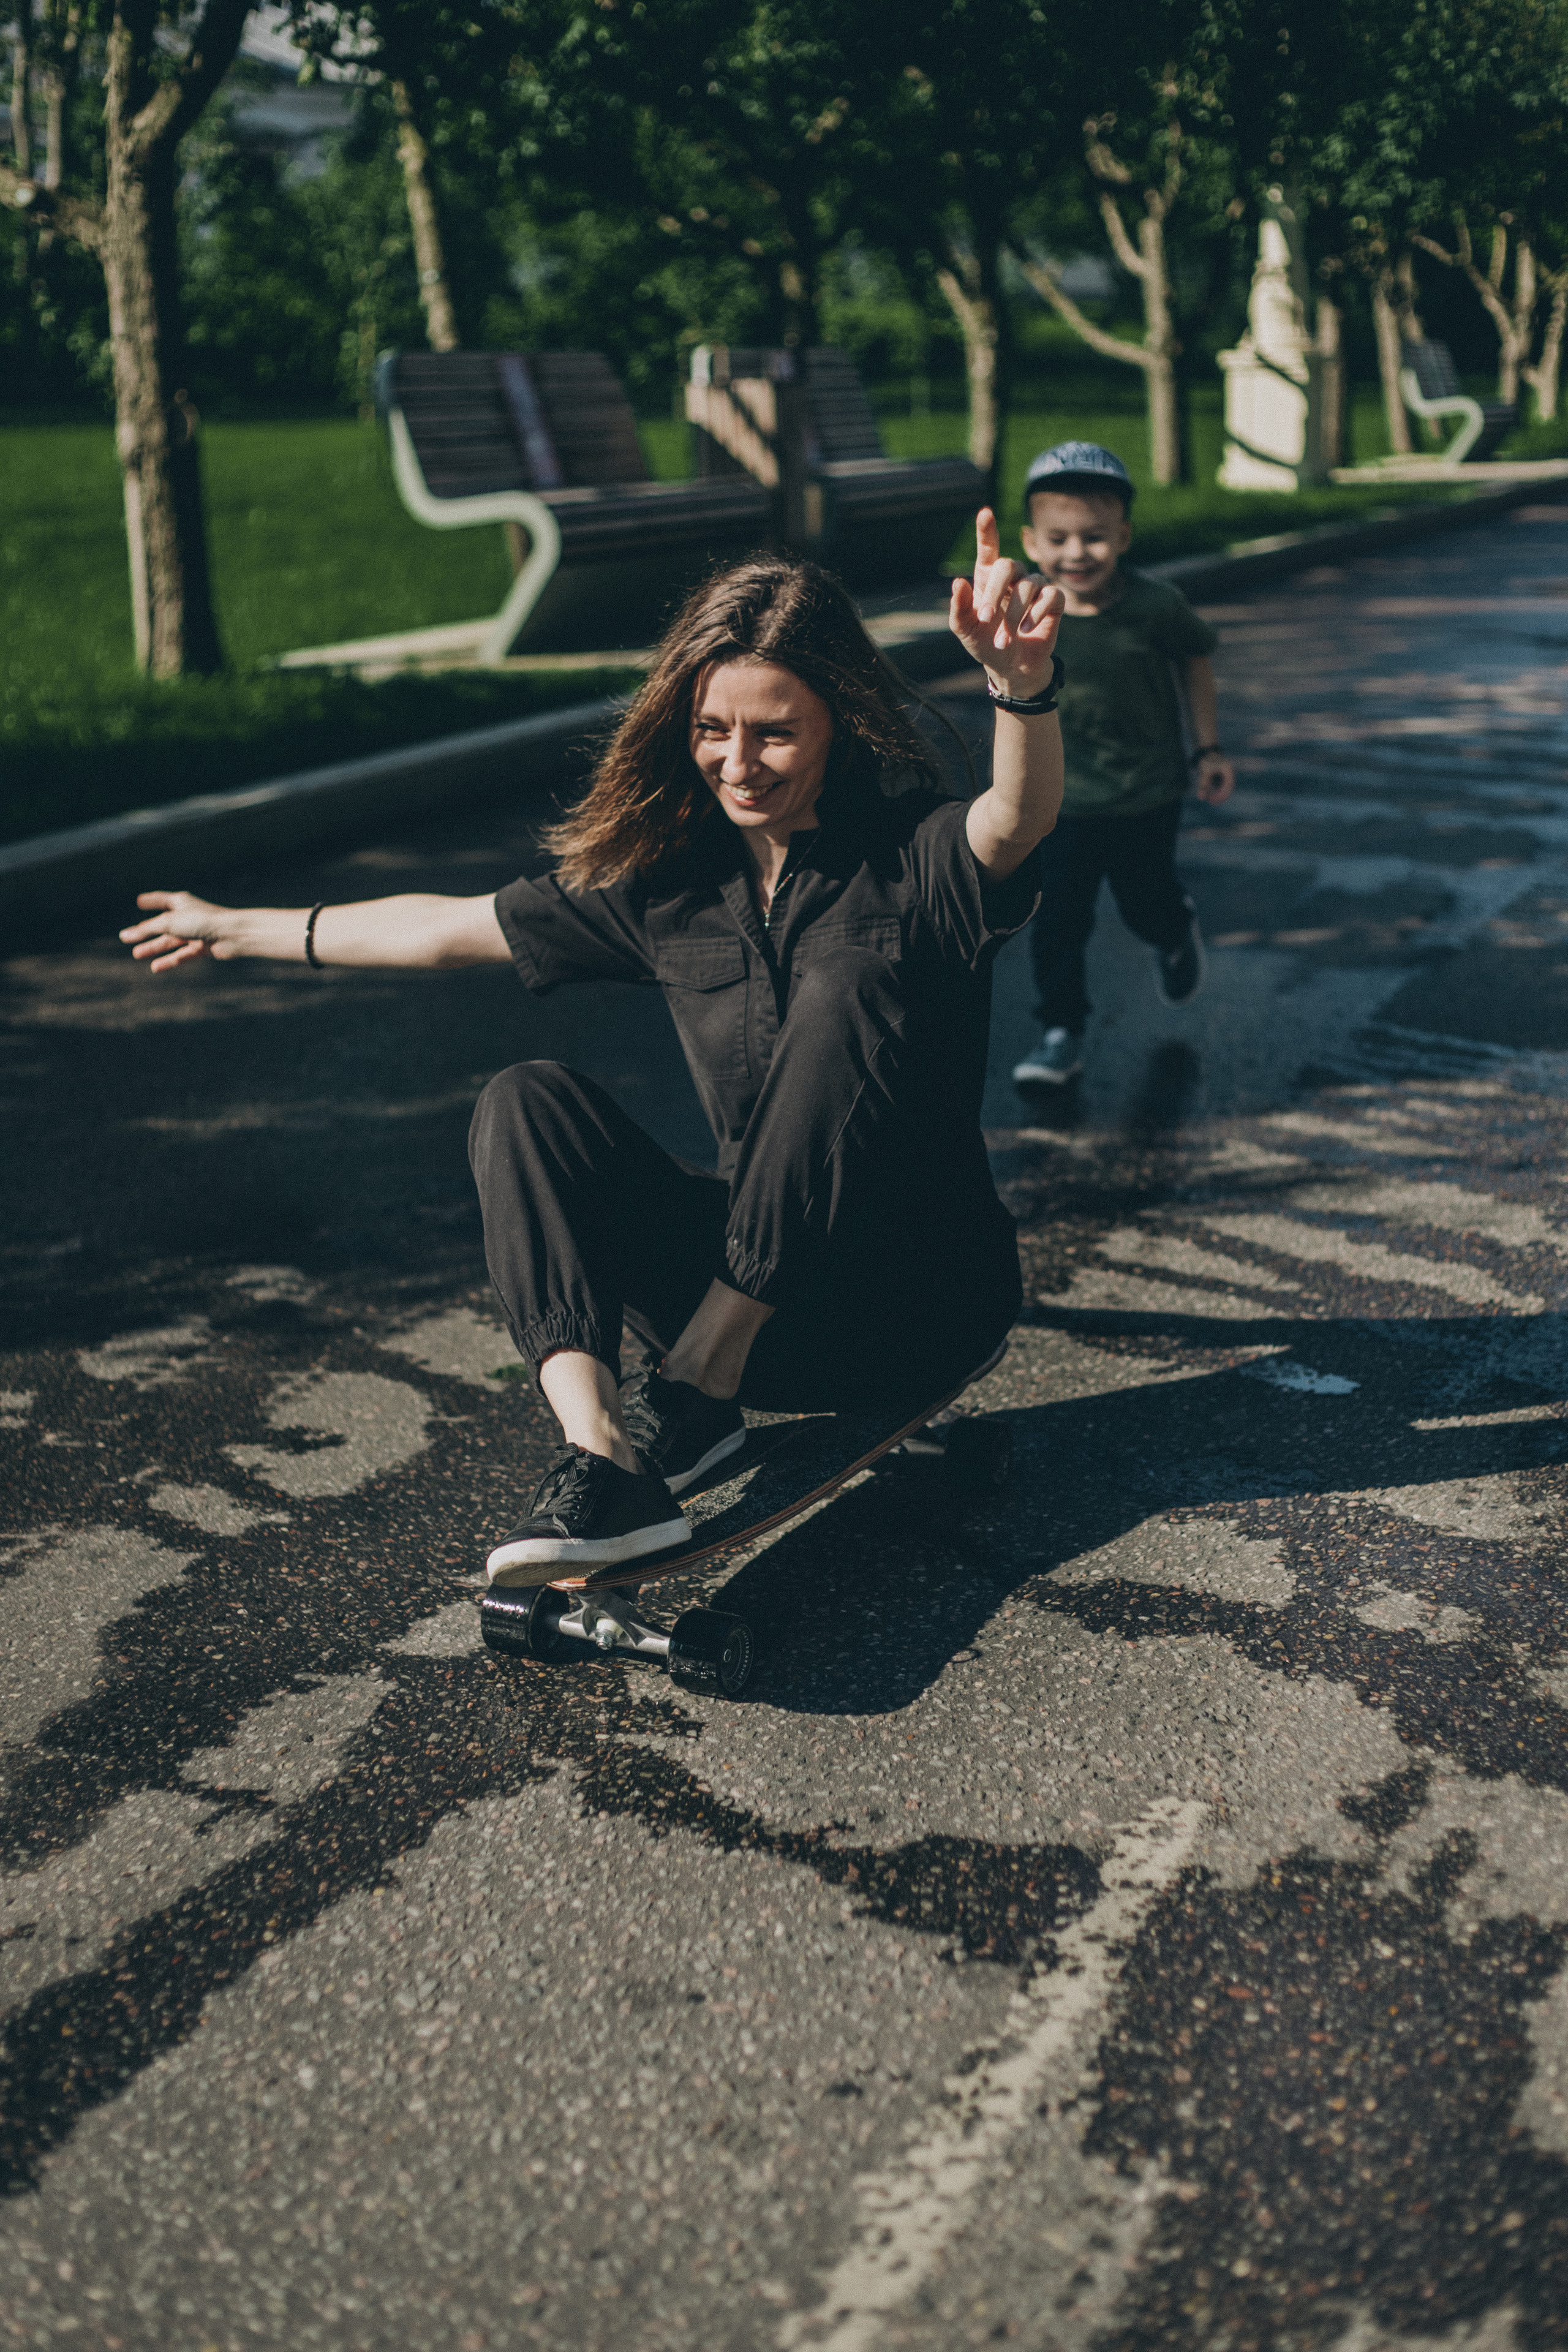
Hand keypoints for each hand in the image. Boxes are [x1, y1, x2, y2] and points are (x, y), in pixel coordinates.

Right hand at [119, 891, 236, 972]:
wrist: (232, 934)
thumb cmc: (201, 921)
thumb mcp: (168, 923)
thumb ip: (146, 930)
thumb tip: (125, 935)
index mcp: (181, 902)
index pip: (161, 899)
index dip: (151, 900)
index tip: (140, 901)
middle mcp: (188, 916)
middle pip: (163, 925)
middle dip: (146, 932)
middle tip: (127, 939)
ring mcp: (196, 933)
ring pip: (171, 942)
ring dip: (154, 948)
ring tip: (137, 954)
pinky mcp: (204, 947)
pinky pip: (183, 955)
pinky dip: (170, 961)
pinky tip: (155, 967)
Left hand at [949, 509, 1063, 699]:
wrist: (1010, 667)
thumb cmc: (985, 643)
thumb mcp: (965, 630)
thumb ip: (958, 607)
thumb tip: (958, 581)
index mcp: (988, 577)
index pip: (989, 548)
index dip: (987, 530)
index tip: (985, 513)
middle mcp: (1013, 577)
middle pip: (1008, 565)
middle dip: (995, 592)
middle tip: (986, 619)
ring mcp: (1035, 587)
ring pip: (1029, 585)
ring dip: (1014, 615)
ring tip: (1003, 641)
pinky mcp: (1054, 601)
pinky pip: (1050, 595)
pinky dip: (1037, 612)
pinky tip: (1027, 629)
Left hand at [1193, 754, 1234, 804]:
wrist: (1206, 751)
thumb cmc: (1206, 760)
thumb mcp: (1204, 773)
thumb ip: (1203, 785)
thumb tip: (1201, 798)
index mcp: (1228, 770)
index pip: (1228, 786)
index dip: (1222, 794)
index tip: (1214, 800)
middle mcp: (1229, 772)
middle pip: (1228, 788)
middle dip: (1220, 796)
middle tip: (1211, 802)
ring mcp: (1226, 774)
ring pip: (1224, 787)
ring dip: (1218, 794)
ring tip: (1210, 799)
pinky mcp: (1222, 775)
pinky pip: (1221, 785)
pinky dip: (1216, 790)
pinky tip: (1209, 794)